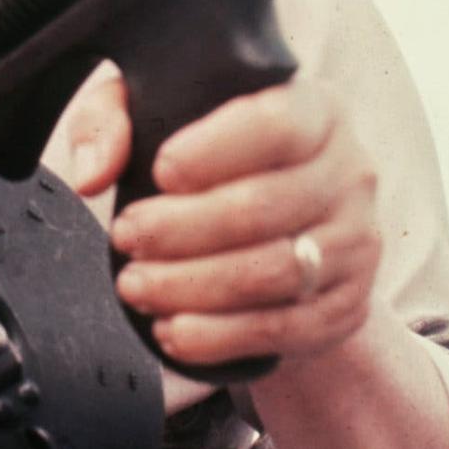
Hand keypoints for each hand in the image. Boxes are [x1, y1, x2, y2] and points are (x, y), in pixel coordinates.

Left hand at [62, 69, 381, 369]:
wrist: (281, 232)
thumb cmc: (213, 164)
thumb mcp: (157, 114)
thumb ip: (111, 119)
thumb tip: (94, 172)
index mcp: (314, 112)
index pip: (276, 125)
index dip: (214, 151)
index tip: (160, 171)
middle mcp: (348, 174)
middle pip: (264, 207)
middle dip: (180, 230)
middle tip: (126, 237)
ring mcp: (355, 243)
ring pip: (272, 273)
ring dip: (191, 287)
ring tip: (137, 285)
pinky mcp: (347, 305)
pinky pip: (285, 328)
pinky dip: (221, 336)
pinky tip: (174, 329)